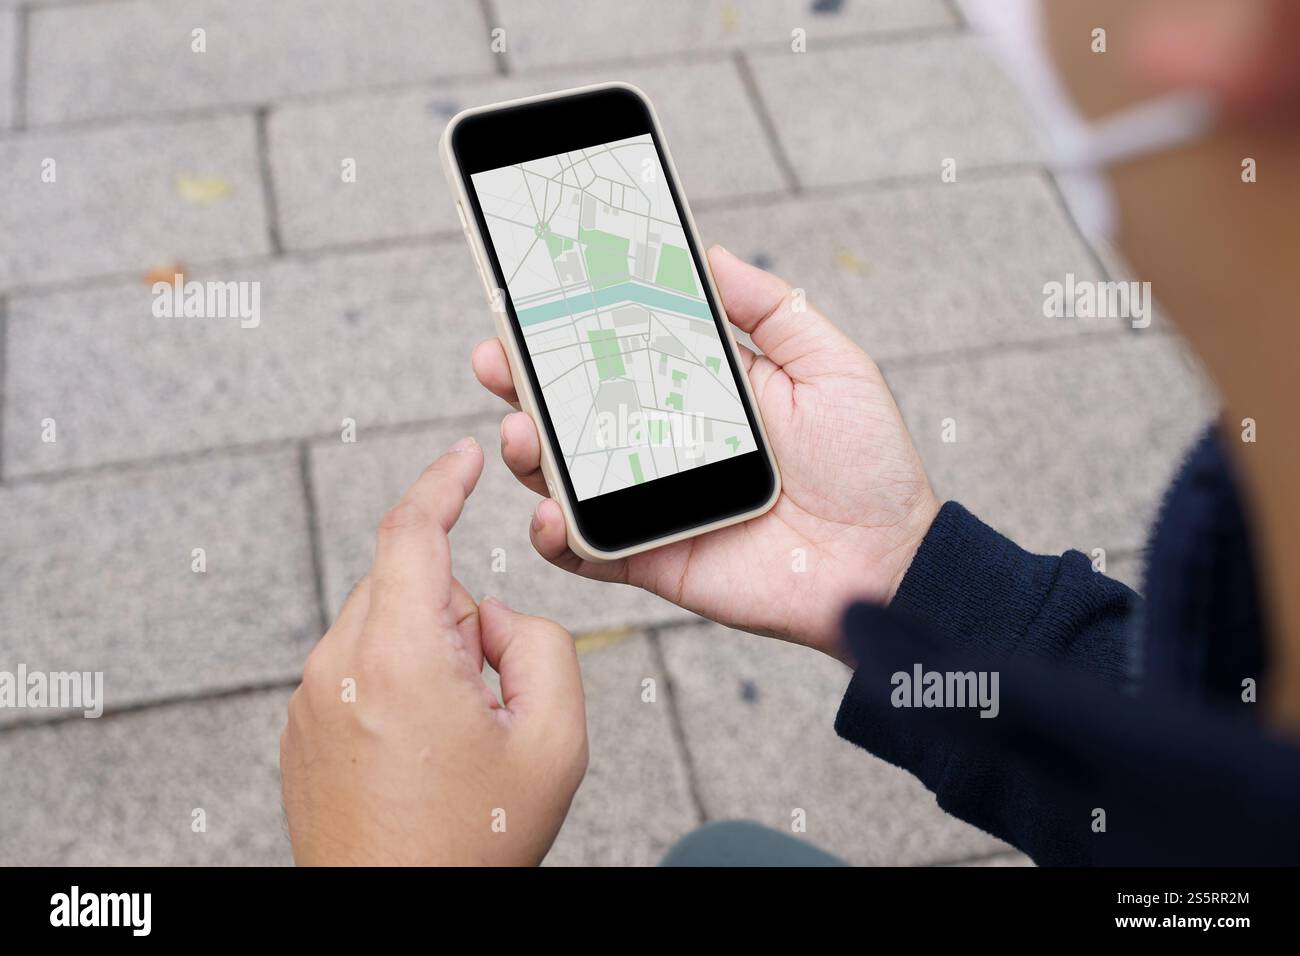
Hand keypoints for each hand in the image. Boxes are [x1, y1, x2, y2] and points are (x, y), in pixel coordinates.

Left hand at [280, 437, 587, 865]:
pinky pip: (358, 668)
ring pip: (384, 626)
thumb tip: (492, 620)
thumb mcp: (553, 740)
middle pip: (408, 585)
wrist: (394, 916)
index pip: (411, 531)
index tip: (463, 456)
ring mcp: (312, 698)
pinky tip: (420, 754)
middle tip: (489, 696)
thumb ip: (538, 644)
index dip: (442, 482)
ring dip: (428, 653)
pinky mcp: (303, 727)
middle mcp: (339, 665)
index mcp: (398, 654)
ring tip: (453, 739)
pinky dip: (397, 683)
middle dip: (457, 616)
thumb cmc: (471, 845)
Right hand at [472, 246, 938, 662]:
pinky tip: (550, 511)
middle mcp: (665, 443)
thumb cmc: (869, 463)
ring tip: (521, 430)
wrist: (887, 561)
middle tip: (495, 355)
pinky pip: (587, 550)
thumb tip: (710, 252)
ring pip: (566, 476)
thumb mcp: (829, 365)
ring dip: (529, 452)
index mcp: (701, 392)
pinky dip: (555, 535)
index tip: (533, 293)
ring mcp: (653, 503)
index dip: (574, 325)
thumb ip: (770, 308)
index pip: (621, 349)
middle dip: (525, 381)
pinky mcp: (652, 559)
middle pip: (576, 409)